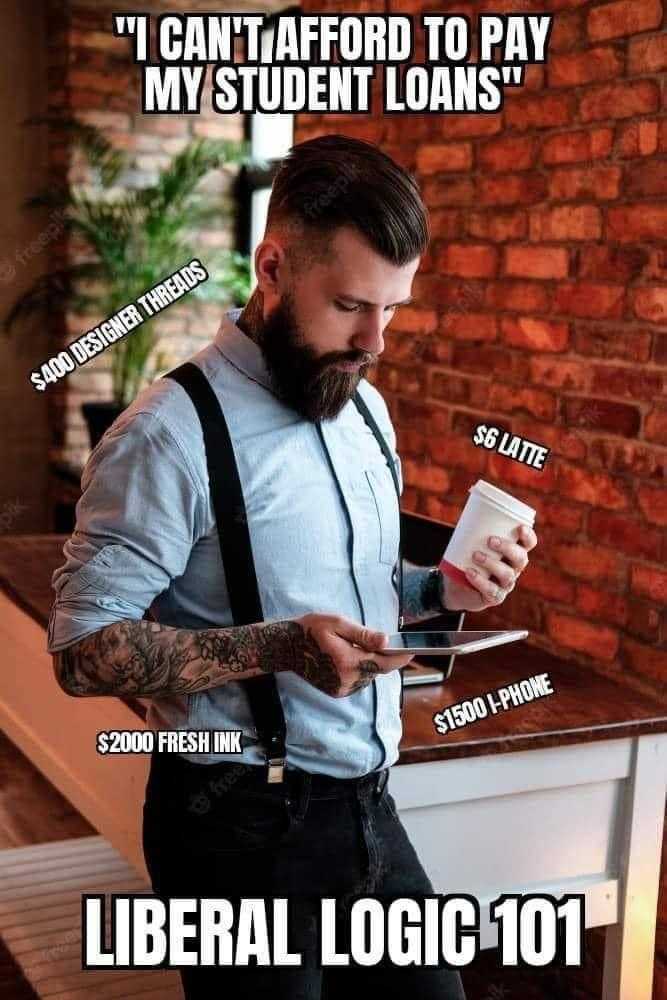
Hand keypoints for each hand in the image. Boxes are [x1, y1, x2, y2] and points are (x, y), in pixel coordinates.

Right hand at [291, 613, 414, 697]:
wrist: (286, 648)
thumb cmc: (310, 630)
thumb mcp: (337, 623)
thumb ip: (363, 634)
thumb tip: (386, 641)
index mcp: (348, 660)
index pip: (384, 663)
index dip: (401, 658)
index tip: (412, 651)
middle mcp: (347, 679)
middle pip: (377, 669)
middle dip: (380, 656)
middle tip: (370, 640)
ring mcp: (342, 688)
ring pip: (368, 675)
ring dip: (368, 663)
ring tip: (351, 648)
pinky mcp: (338, 691)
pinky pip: (358, 681)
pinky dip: (358, 670)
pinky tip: (345, 658)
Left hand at [442, 524, 536, 611]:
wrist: (454, 585)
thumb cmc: (465, 559)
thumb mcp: (469, 542)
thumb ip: (472, 528)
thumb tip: (468, 508)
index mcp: (512, 553)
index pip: (528, 544)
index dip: (528, 536)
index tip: (520, 527)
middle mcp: (513, 569)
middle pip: (521, 558)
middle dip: (508, 548)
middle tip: (490, 540)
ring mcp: (505, 584)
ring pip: (507, 574)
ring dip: (492, 563)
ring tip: (475, 555)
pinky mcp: (495, 597)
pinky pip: (492, 590)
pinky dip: (480, 580)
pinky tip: (470, 573)